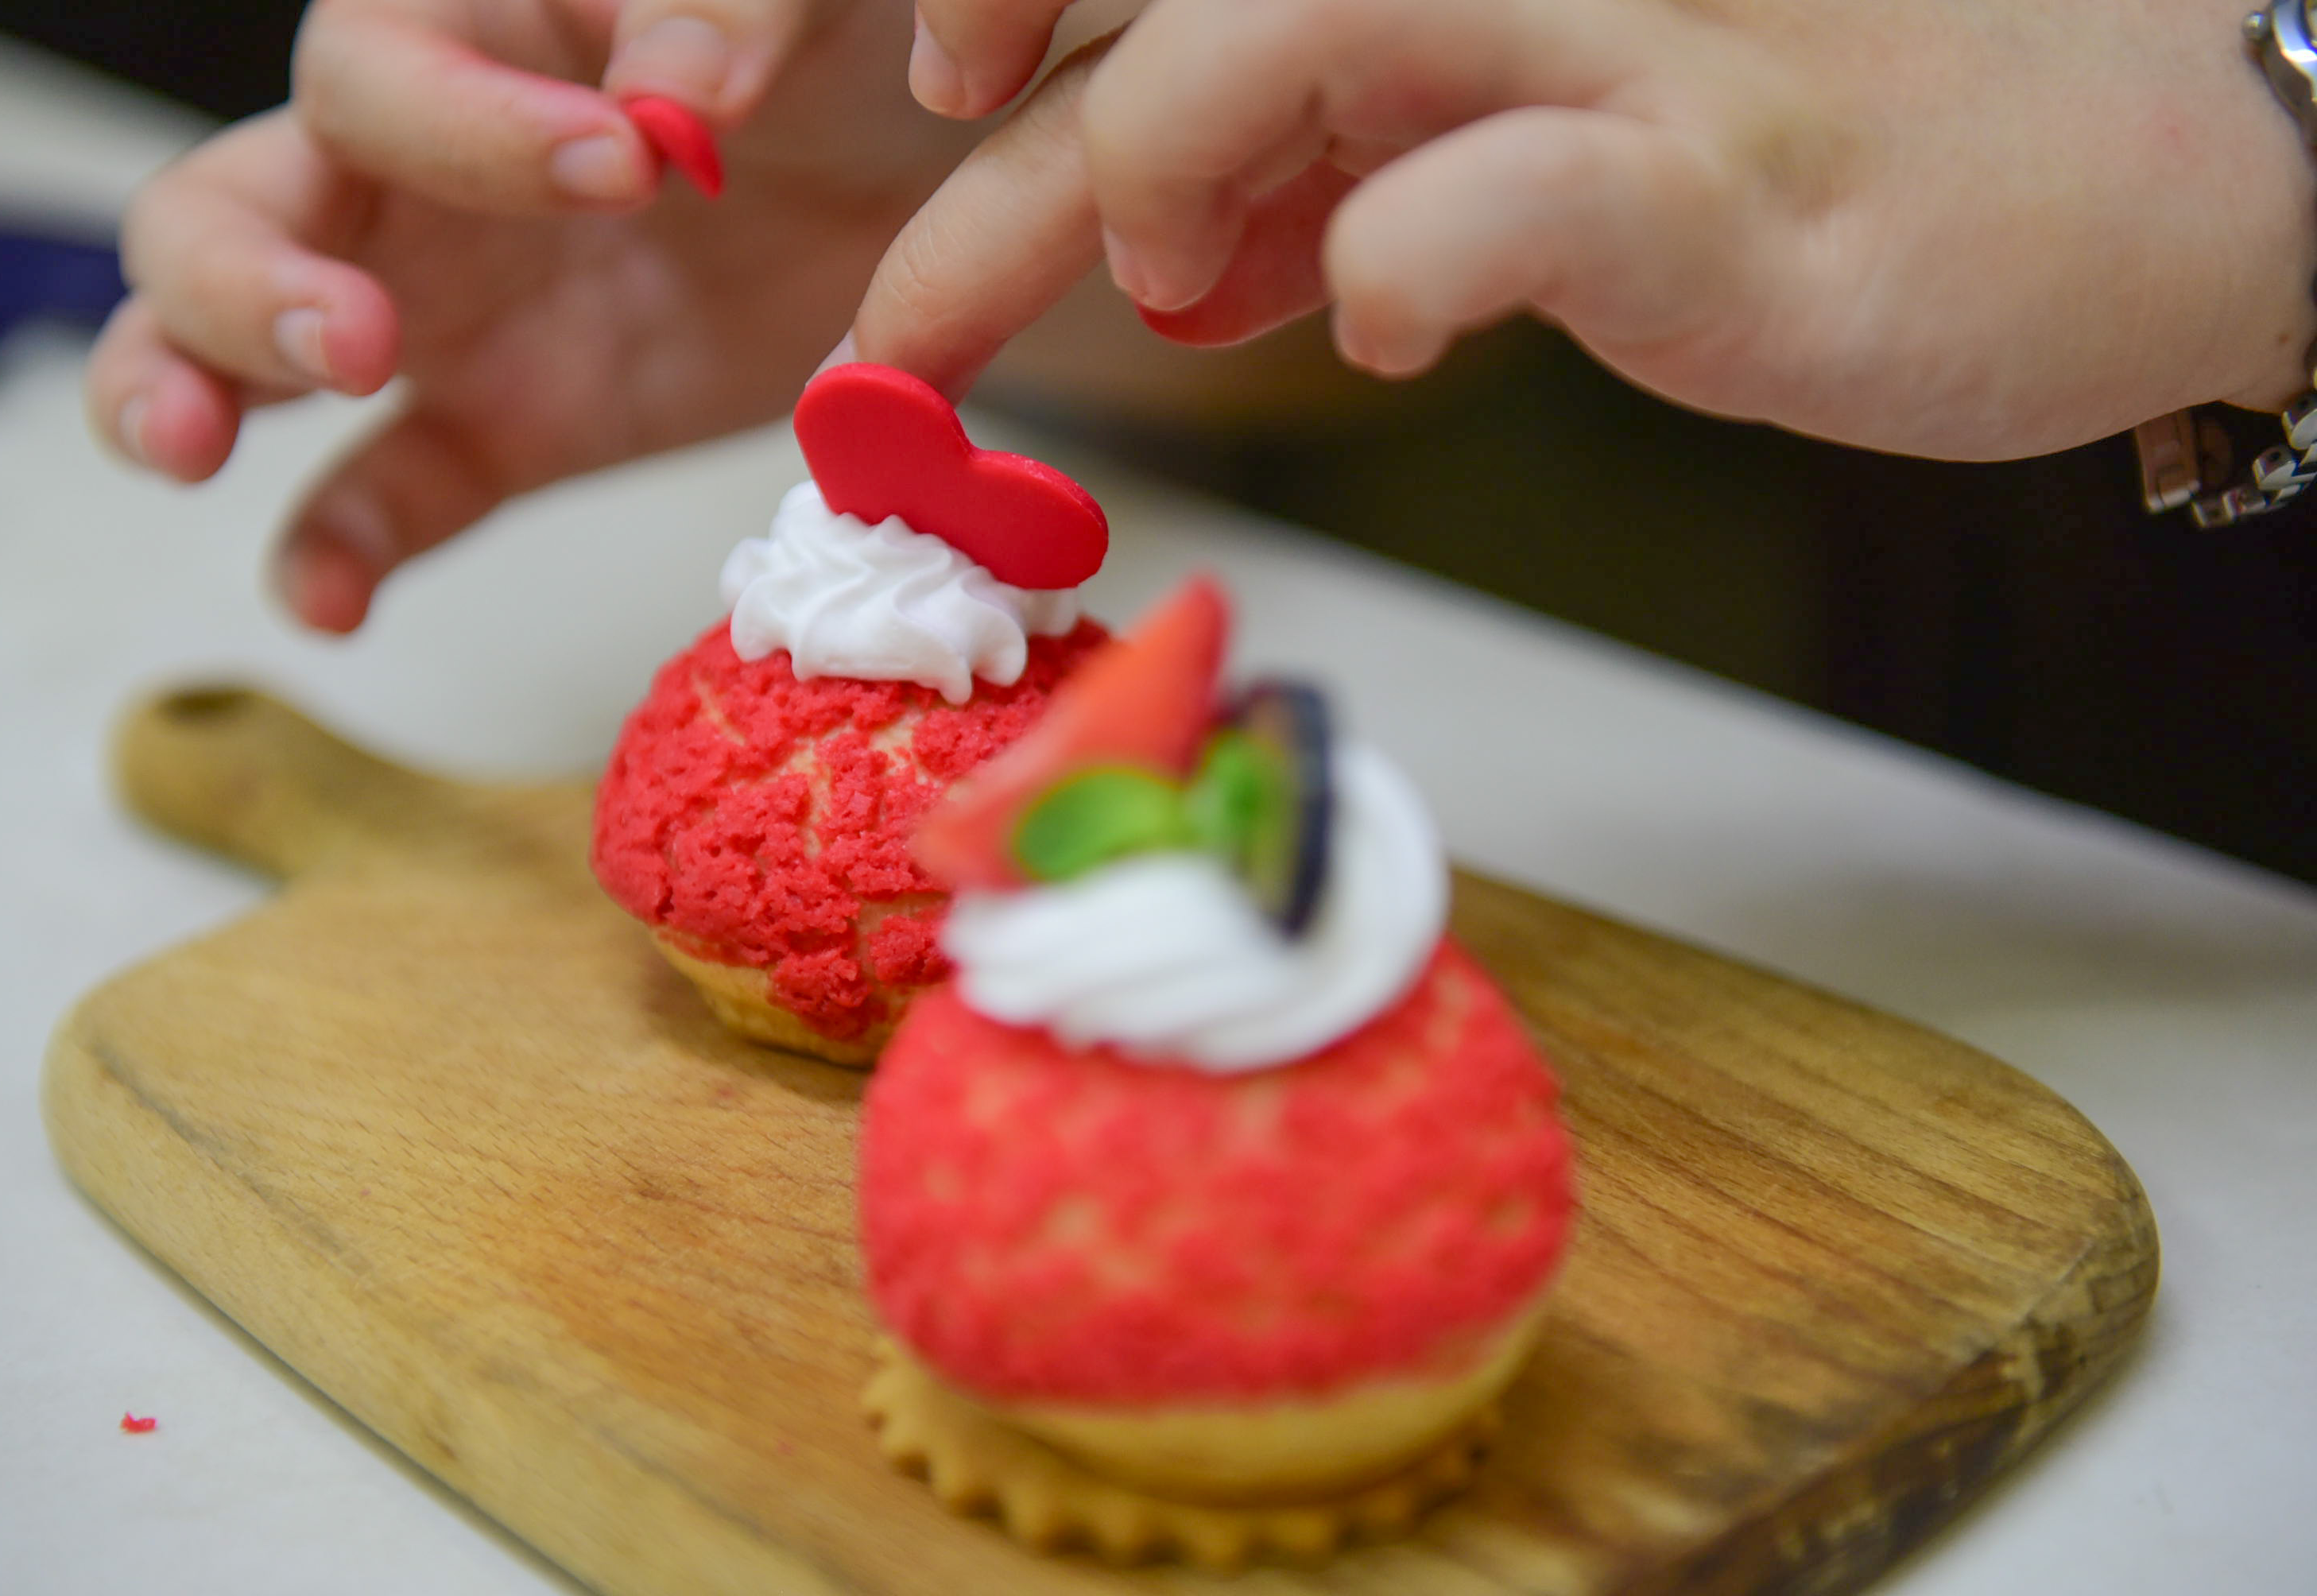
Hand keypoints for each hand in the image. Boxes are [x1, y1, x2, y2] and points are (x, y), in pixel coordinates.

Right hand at [86, 0, 976, 631]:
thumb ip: (720, 12)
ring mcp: (436, 309)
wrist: (903, 181)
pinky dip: (338, 549)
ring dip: (189, 385)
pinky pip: (385, 494)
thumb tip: (673, 94)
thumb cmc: (828, 51)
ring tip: (189, 445)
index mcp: (466, 27)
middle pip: (227, 205)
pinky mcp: (501, 426)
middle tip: (351, 342)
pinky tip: (327, 606)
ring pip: (236, 343)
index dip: (468, 121)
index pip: (377, 65)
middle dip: (243, 276)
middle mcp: (408, 168)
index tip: (624, 163)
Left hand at [863, 0, 2316, 462]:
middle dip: (996, 108)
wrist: (2125, 171)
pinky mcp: (1731, 170)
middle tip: (906, 303)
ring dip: (1165, 156)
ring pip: (1297, 10)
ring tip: (1179, 276)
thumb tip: (1170, 246)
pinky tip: (1390, 326)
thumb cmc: (1819, 142)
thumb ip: (1343, 148)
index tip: (930, 98)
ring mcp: (1630, 29)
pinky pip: (1510, 190)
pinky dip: (1402, 261)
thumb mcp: (1527, 112)